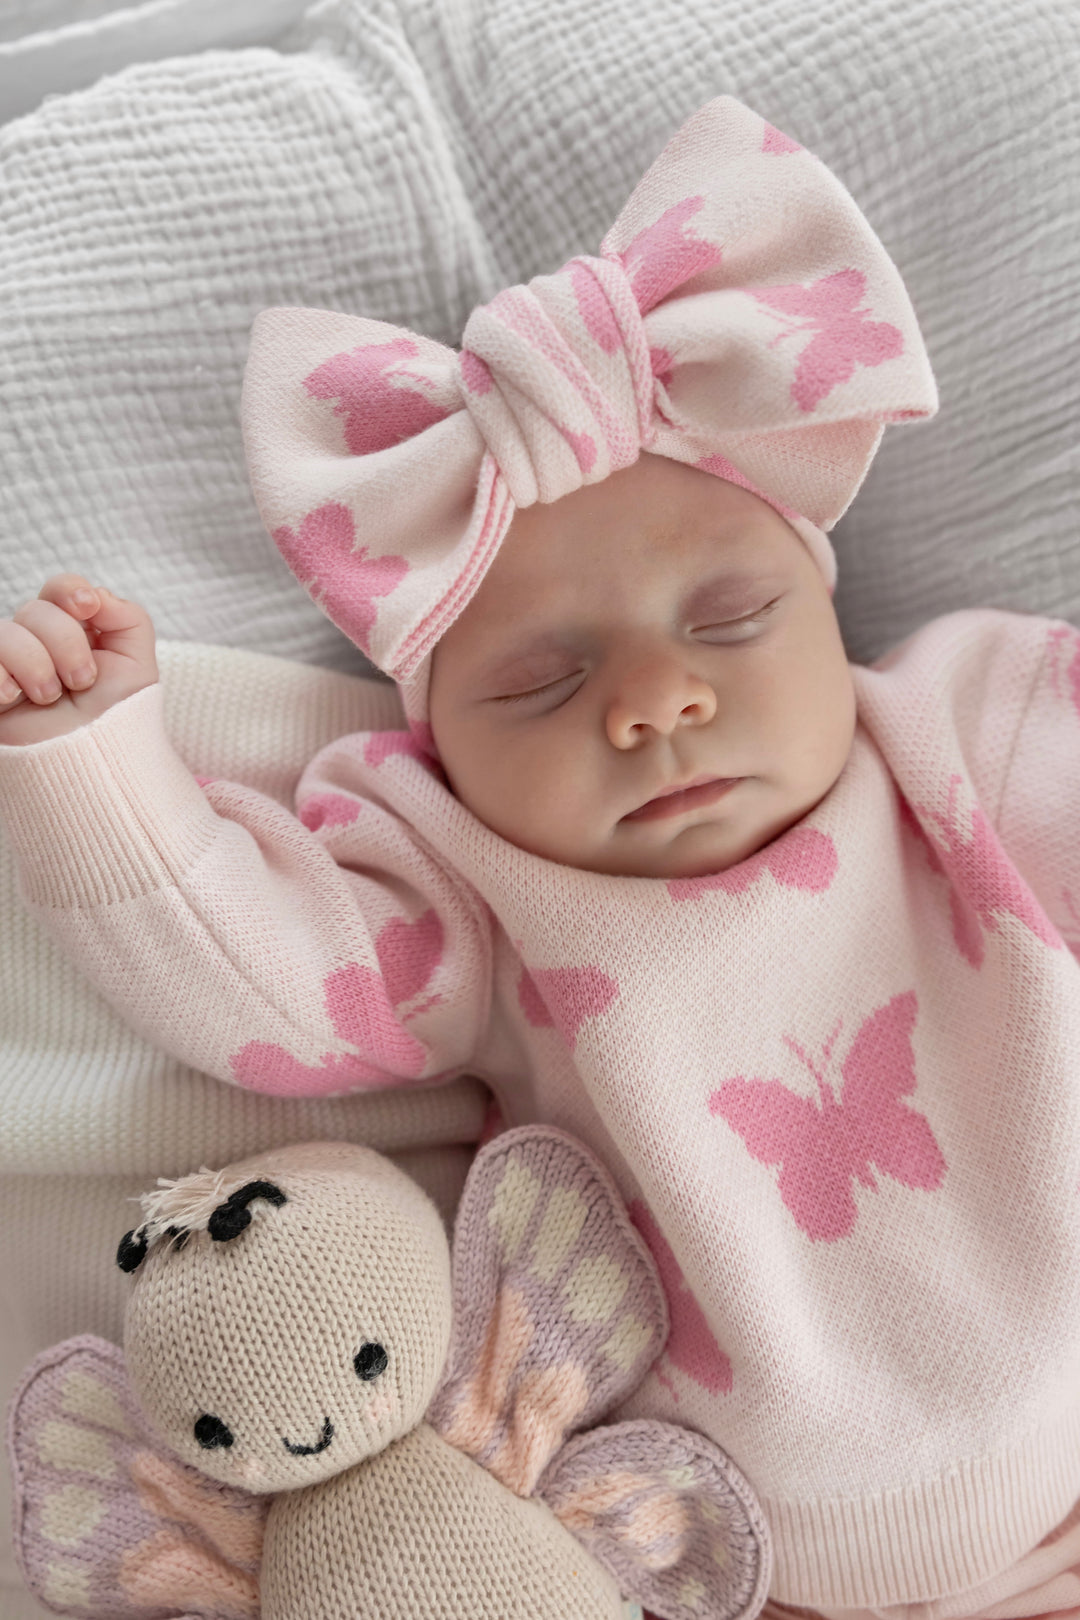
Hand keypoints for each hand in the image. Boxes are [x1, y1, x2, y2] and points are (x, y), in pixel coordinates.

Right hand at [0, 573, 158, 746]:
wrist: (96, 765)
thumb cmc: (118, 718)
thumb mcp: (137, 665)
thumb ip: (128, 618)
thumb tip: (95, 595)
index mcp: (73, 632)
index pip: (59, 590)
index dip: (70, 591)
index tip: (88, 608)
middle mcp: (36, 643)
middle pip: (35, 610)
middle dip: (66, 644)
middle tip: (81, 681)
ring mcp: (7, 665)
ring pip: (5, 633)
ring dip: (35, 665)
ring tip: (49, 697)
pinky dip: (0, 676)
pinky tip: (12, 698)